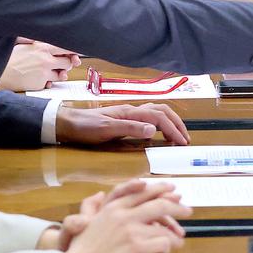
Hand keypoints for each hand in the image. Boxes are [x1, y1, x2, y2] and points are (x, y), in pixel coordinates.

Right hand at [0, 42, 81, 91]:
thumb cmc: (7, 57)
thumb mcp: (20, 42)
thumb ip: (34, 39)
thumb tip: (42, 35)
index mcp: (42, 47)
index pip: (66, 47)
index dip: (72, 50)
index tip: (75, 52)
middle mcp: (46, 60)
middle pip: (68, 62)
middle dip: (68, 62)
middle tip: (64, 62)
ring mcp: (44, 73)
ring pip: (62, 74)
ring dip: (60, 73)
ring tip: (53, 71)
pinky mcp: (40, 84)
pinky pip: (51, 83)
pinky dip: (49, 81)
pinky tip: (42, 78)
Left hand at [56, 103, 190, 147]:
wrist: (66, 123)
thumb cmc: (84, 127)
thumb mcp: (106, 130)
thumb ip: (130, 129)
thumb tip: (153, 130)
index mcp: (131, 112)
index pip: (159, 118)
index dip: (173, 129)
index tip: (182, 142)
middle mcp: (132, 110)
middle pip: (162, 111)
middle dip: (177, 123)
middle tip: (185, 138)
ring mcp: (128, 114)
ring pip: (157, 112)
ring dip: (170, 121)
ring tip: (177, 135)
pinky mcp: (124, 119)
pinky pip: (148, 117)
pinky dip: (160, 122)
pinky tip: (159, 132)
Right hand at [64, 181, 190, 252]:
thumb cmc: (82, 250)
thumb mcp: (88, 221)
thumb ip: (98, 207)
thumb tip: (101, 194)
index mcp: (113, 207)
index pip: (143, 192)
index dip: (161, 190)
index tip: (173, 191)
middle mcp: (123, 214)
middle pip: (159, 204)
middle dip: (178, 207)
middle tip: (189, 211)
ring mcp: (131, 230)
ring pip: (164, 228)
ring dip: (174, 235)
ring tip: (179, 241)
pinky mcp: (137, 248)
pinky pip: (162, 244)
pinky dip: (166, 248)